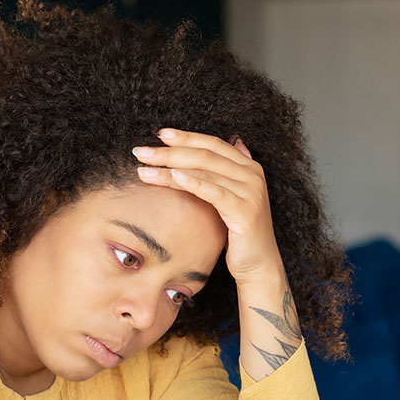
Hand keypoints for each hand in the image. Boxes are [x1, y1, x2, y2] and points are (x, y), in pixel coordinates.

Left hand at [133, 129, 283, 284]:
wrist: (259, 264)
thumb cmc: (240, 233)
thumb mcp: (233, 197)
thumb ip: (231, 171)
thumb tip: (235, 140)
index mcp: (250, 167)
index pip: (213, 144)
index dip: (186, 137)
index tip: (160, 135)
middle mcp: (253, 175)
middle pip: (205, 155)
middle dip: (170, 152)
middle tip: (141, 152)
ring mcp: (251, 192)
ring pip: (205, 171)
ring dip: (170, 168)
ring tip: (144, 169)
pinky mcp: (245, 211)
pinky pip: (214, 193)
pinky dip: (193, 183)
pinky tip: (173, 177)